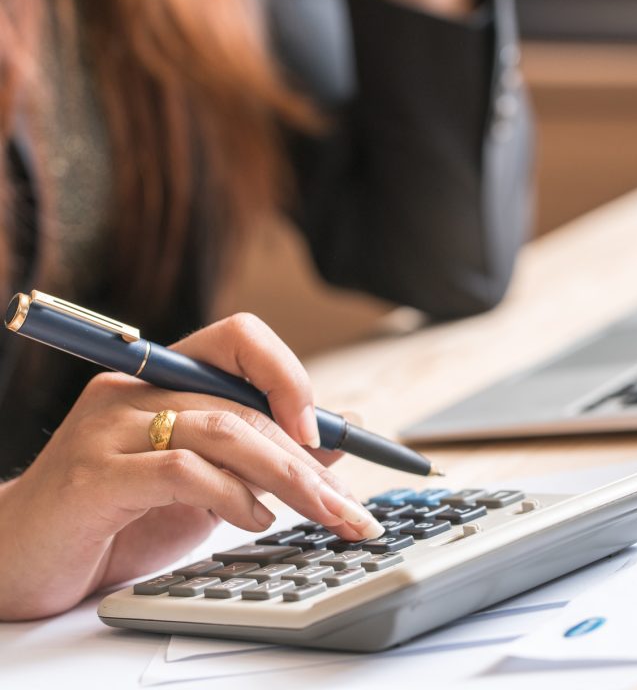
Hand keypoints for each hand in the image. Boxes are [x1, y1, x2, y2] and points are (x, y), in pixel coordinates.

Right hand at [0, 313, 383, 619]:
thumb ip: (261, 452)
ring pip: (223, 430)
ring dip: (286, 476)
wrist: (21, 556)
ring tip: (319, 512)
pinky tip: (253, 519)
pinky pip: (182, 470)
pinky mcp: (93, 476)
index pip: (240, 336)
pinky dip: (232, 496)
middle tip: (347, 502)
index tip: (324, 428)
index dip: (289, 374)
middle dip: (308, 455)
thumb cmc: (118, 513)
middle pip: (244, 402)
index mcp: (165, 377)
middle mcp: (137, 390)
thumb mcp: (205, 478)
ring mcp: (110, 429)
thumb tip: (339, 432)